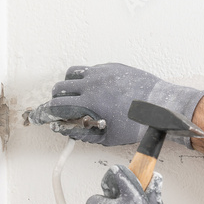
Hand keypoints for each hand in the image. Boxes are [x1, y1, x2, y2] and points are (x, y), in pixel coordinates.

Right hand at [28, 63, 203, 147]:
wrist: (162, 105)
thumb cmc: (139, 123)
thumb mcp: (109, 137)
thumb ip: (84, 135)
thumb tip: (68, 133)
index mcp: (90, 102)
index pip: (57, 106)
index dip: (45, 113)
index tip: (40, 116)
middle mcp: (92, 84)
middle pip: (59, 88)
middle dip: (56, 99)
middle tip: (62, 109)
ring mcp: (101, 72)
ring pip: (71, 73)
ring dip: (68, 85)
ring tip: (75, 96)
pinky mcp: (111, 66)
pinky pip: (89, 69)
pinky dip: (84, 78)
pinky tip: (94, 89)